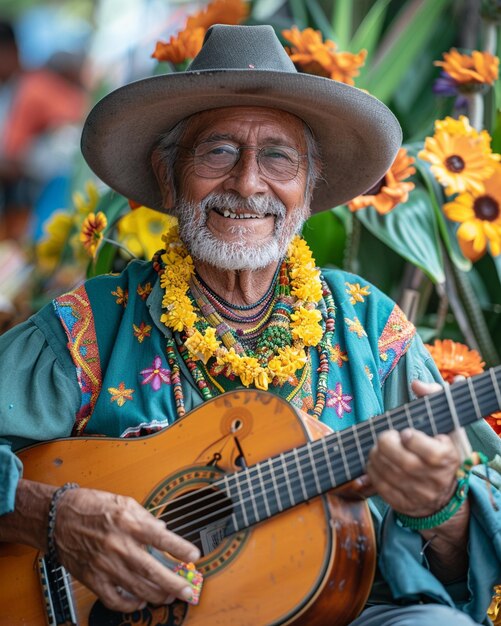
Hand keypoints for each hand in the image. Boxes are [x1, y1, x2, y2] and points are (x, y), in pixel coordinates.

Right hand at [54, 487, 199, 611]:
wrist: (57, 517)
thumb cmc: (90, 506)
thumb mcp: (123, 501)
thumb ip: (144, 516)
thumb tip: (162, 528)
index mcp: (128, 523)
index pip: (161, 538)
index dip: (180, 548)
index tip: (194, 556)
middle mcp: (118, 545)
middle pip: (152, 570)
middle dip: (174, 583)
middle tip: (188, 590)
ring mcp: (105, 565)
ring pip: (137, 588)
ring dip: (157, 595)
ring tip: (170, 596)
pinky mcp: (93, 578)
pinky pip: (114, 599)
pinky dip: (130, 604)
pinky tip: (140, 601)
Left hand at [357, 380, 461, 516]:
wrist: (443, 491)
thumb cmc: (442, 446)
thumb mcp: (447, 423)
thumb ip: (435, 397)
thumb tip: (416, 384)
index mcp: (449, 459)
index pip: (432, 455)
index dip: (414, 441)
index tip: (405, 432)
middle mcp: (436, 480)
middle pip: (405, 464)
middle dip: (387, 445)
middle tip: (384, 436)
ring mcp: (419, 495)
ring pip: (390, 475)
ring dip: (376, 456)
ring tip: (378, 446)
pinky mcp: (403, 504)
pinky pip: (381, 487)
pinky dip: (372, 471)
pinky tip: (374, 460)